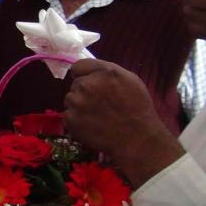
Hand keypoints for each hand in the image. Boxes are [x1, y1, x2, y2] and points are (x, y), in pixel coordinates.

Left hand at [65, 59, 183, 186]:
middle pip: (76, 84)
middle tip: (100, 104)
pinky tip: (92, 125)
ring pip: (70, 99)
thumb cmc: (137, 108)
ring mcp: (76, 102)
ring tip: (97, 115)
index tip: (90, 82)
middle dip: (84, 91)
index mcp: (104, 73)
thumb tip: (88, 71)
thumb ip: (106, 71)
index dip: (84, 74)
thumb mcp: (130, 80)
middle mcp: (87, 85)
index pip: (78, 66)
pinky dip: (77, 120)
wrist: (136, 139)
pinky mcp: (70, 119)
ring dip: (79, 105)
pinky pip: (68, 115)